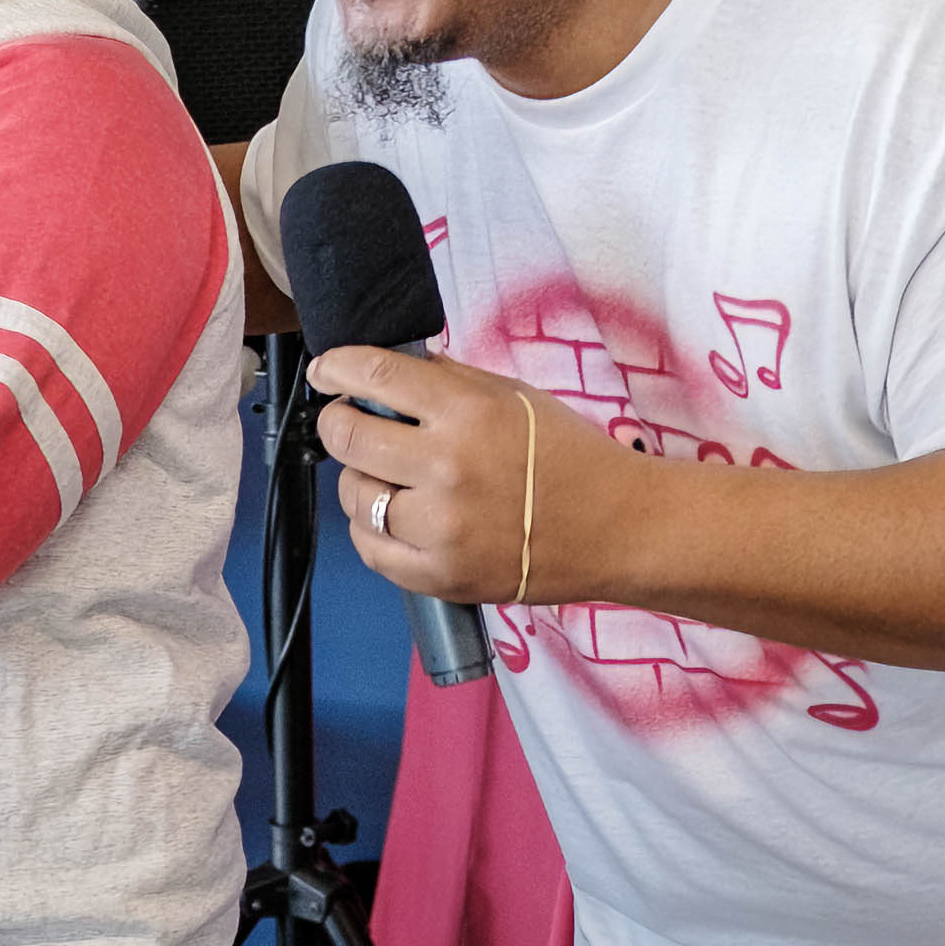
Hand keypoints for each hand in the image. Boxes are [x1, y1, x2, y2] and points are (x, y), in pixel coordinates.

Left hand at [309, 346, 635, 612]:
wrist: (618, 528)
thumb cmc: (569, 457)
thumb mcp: (512, 396)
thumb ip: (446, 380)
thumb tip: (383, 369)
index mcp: (467, 412)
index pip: (372, 376)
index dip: (335, 369)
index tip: (327, 372)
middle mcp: (448, 468)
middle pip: (347, 437)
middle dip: (339, 423)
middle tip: (349, 423)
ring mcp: (442, 528)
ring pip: (354, 495)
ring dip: (360, 479)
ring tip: (388, 475)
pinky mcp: (441, 576)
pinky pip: (370, 549)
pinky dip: (372, 528)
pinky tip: (397, 515)